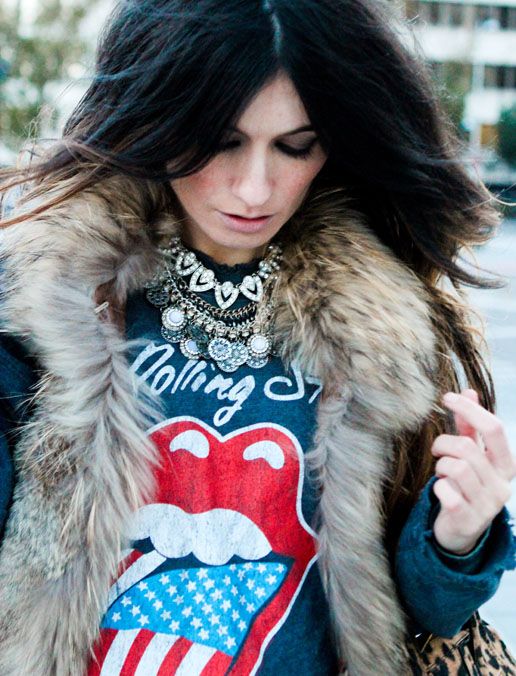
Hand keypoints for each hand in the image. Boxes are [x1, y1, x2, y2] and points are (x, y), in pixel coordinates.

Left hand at [431, 389, 515, 554]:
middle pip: (467, 447)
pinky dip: (438, 488)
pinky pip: (446, 492)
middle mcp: (502, 485)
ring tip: (442, 474)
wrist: (462, 530)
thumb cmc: (466, 484)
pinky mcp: (468, 520)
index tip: (447, 397)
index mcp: (506, 464)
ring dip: (441, 466)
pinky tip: (441, 492)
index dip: (469, 409)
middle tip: (438, 451)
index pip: (494, 428)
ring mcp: (487, 505)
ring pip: (456, 467)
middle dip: (444, 444)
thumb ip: (470, 426)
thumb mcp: (472, 455)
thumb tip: (469, 391)